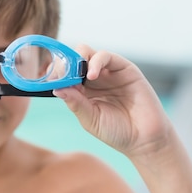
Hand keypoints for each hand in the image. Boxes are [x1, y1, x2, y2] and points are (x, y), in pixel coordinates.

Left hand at [54, 46, 171, 158]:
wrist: (144, 139)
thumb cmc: (117, 132)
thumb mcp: (90, 119)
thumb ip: (75, 103)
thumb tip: (57, 89)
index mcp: (82, 91)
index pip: (64, 74)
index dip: (55, 73)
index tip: (47, 78)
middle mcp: (94, 79)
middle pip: (73, 59)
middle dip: (64, 63)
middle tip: (60, 73)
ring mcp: (108, 72)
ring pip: (87, 53)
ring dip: (77, 59)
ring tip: (76, 75)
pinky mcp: (124, 68)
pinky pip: (106, 56)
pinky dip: (96, 61)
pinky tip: (91, 75)